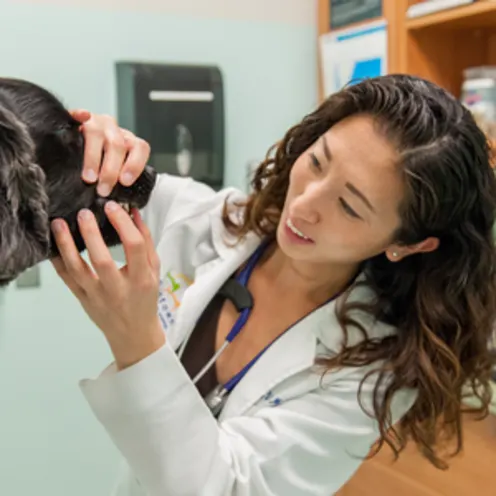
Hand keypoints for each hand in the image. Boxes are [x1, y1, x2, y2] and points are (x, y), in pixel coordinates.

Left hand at [51, 202, 163, 369]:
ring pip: (78, 269)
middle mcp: (118, 289)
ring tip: (59, 224)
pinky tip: (53, 245)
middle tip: (84, 213)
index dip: (123, 224)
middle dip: (91, 234)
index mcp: (141, 279)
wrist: (133, 332)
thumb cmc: (145, 298)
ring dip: (66, 245)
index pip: (134, 247)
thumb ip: (146, 243)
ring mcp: (97, 296)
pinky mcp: (83, 299)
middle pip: (102, 259)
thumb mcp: (154, 271)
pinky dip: (58, 261)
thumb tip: (133, 213)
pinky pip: (66, 279)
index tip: (113, 207)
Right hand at [70, 109, 150, 197]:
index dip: (135, 165)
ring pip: (98, 134)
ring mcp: (96, 122)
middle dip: (111, 170)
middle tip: (104, 189)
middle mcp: (114, 129)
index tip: (125, 182)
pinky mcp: (77, 117)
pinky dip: (79, 116)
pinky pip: (79, 114)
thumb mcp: (113, 170)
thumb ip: (118, 179)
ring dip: (93, 159)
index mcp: (127, 141)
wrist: (75, 143)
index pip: (140, 148)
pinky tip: (78, 118)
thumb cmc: (98, 162)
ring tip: (89, 178)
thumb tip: (121, 205)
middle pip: (118, 145)